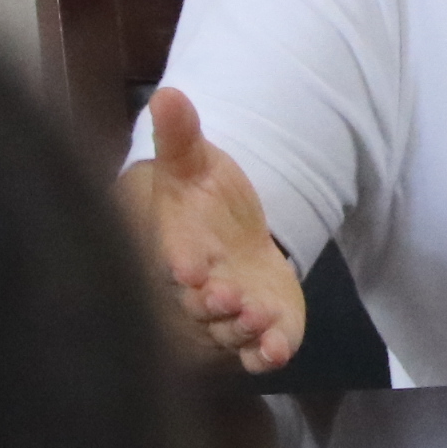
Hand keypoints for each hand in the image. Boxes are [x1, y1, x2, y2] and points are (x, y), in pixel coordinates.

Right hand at [116, 89, 305, 371]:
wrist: (233, 240)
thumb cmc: (204, 204)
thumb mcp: (195, 164)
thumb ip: (181, 137)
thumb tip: (168, 92)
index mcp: (181, 247)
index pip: (174, 257)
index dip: (180, 262)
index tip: (187, 266)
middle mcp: (201, 289)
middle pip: (200, 305)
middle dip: (212, 303)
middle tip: (227, 295)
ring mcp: (231, 316)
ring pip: (231, 332)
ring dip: (244, 327)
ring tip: (258, 312)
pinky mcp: (260, 332)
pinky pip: (259, 353)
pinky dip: (267, 354)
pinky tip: (278, 351)